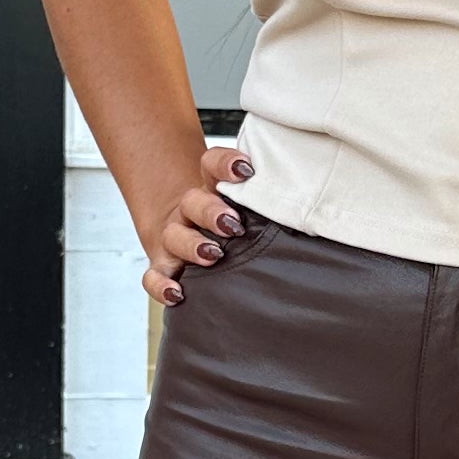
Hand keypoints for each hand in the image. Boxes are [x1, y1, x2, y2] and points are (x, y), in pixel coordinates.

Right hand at [144, 145, 254, 302]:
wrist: (186, 230)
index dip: (225, 164)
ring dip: (192, 245)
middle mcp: (189, 211)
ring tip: (212, 255)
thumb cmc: (227, 221)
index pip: (211, 165)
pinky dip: (162, 286)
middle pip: (192, 202)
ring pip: (174, 236)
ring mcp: (174, 238)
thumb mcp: (243, 206)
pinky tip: (177, 293)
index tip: (245, 171)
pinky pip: (154, 276)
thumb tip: (304, 205)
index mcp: (211, 189)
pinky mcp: (163, 266)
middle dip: (211, 212)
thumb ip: (263, 203)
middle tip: (232, 224)